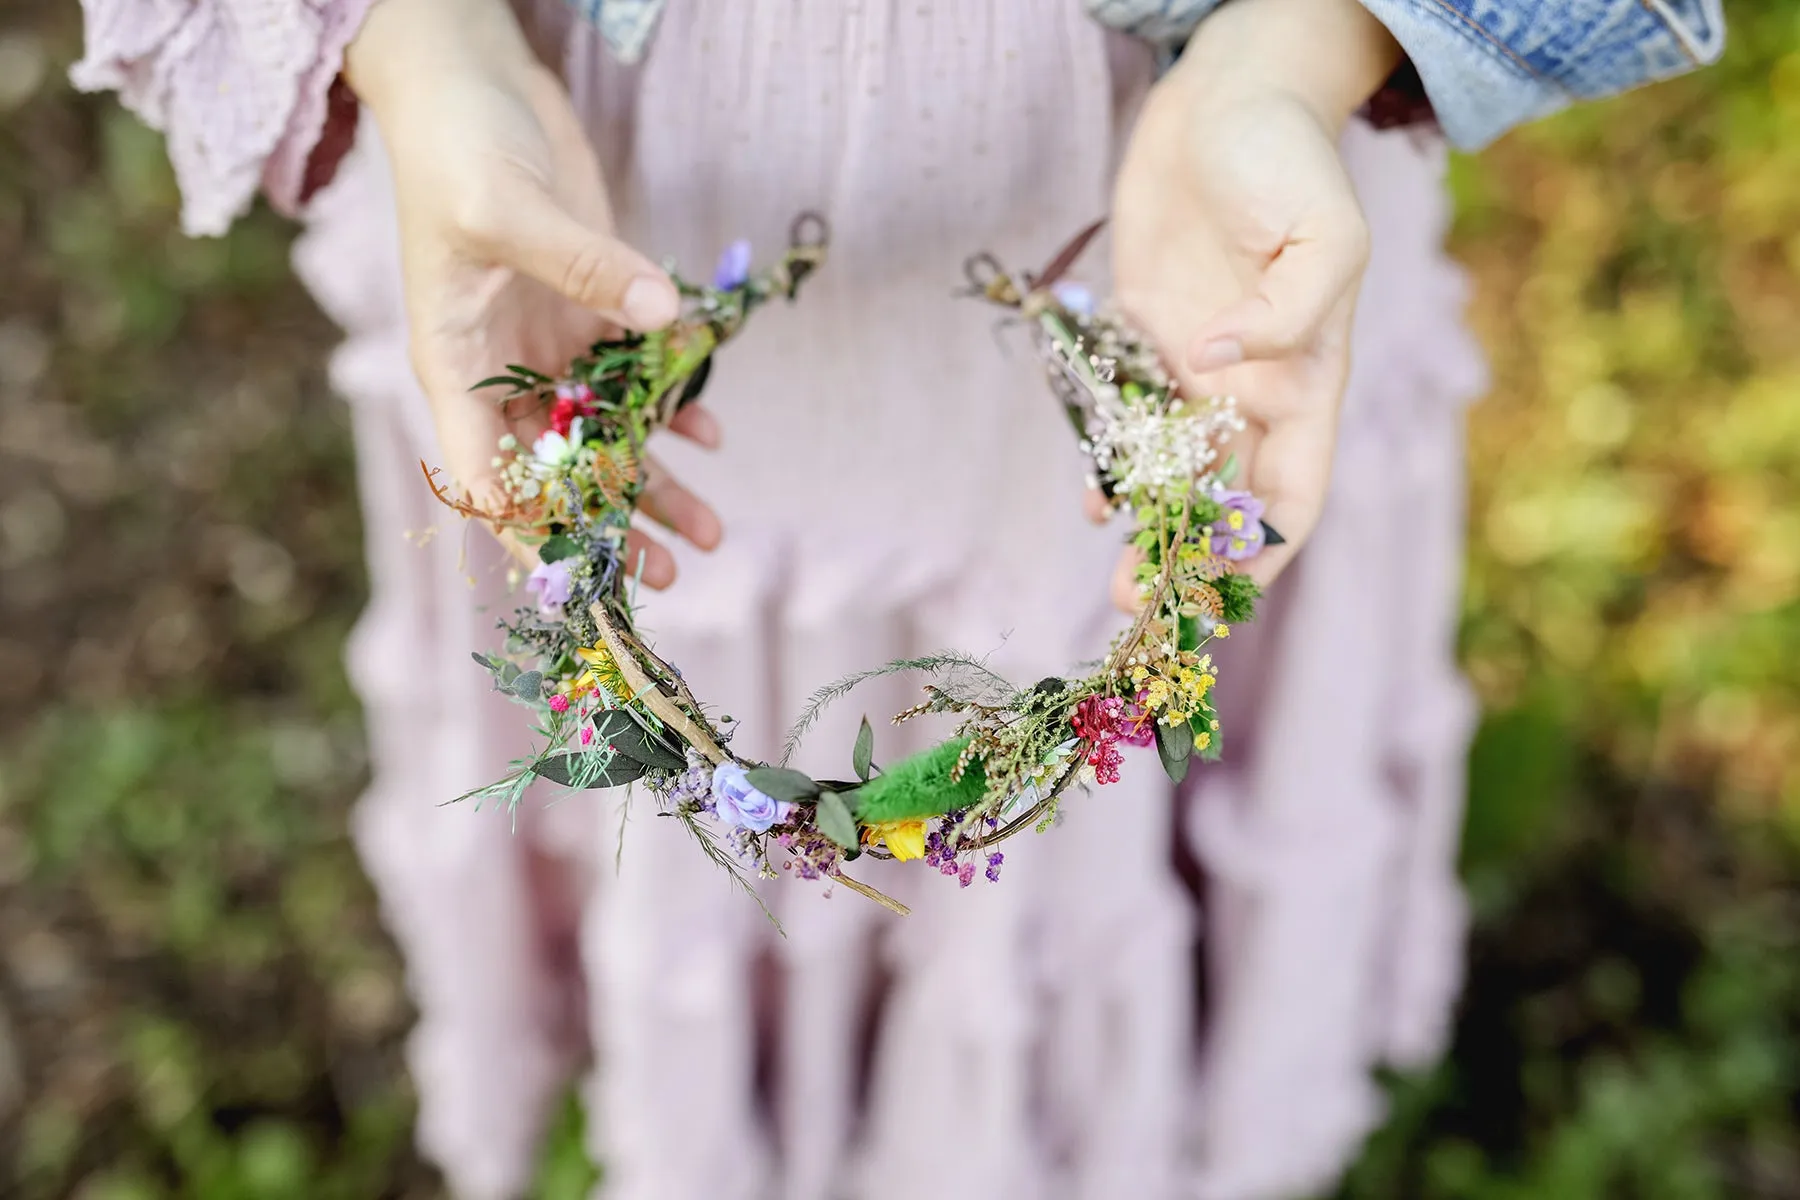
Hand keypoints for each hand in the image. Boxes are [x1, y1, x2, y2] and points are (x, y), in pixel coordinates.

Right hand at [343, 0, 716, 586]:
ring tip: (710, 534)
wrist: (474, 83)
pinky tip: (712, 430)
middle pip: (559, 472)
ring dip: (657, 484)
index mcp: (453, 365)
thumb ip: (583, 266)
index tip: (583, 580)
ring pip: (606, 435)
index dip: (531, 532)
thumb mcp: (505, 208)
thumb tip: (662, 320)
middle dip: (613, 527)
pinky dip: (675, 405)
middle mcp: (501, 370)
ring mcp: (547, 342)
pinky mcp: (590, 308)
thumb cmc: (458, 145)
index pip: (486, 476)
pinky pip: (637, 375)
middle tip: (668, 577)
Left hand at [1105, 0, 1401, 609]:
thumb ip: (1289, 312)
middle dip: (1190, 558)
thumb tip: (1220, 367)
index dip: (1266, 551)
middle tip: (1139, 600)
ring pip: (1173, 472)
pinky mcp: (1141, 339)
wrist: (1223, 95)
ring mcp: (1194, 368)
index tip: (1222, 597)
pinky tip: (1091, 498)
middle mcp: (1251, 387)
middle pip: (1226, 499)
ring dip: (1147, 527)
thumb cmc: (1286, 156)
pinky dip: (1110, 464)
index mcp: (1308, 377)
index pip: (1297, 493)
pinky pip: (1125, 420)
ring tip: (1114, 573)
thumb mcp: (1323, 230)